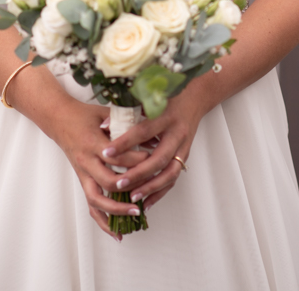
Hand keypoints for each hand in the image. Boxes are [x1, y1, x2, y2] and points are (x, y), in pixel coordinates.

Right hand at [51, 99, 150, 239]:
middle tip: (149, 188)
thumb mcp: (105, 113)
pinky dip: (103, 221)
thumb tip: (153, 133)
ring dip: (117, 211)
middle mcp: (86, 161)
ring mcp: (82, 173)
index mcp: (93, 142)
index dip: (137, 159)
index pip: (117, 157)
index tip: (154, 158)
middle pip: (109, 181)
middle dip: (130, 187)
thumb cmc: (84, 114)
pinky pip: (91, 205)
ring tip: (136, 214)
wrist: (58, 119)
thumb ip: (127, 122)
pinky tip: (116, 233)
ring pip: (97, 199)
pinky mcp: (82, 180)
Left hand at [99, 88, 204, 209]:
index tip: (106, 152)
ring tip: (132, 197)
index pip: (143, 131)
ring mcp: (184, 147)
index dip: (124, 143)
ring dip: (151, 187)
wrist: (195, 98)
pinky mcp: (185, 157)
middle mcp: (177, 133)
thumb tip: (103, 126)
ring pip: (169, 173)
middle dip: (138, 173)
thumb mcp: (149, 98)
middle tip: (118, 183)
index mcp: (166, 116)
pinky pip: (173, 178)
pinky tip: (147, 202)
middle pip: (158, 158)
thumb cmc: (167, 96)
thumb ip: (128, 111)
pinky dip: (160, 192)